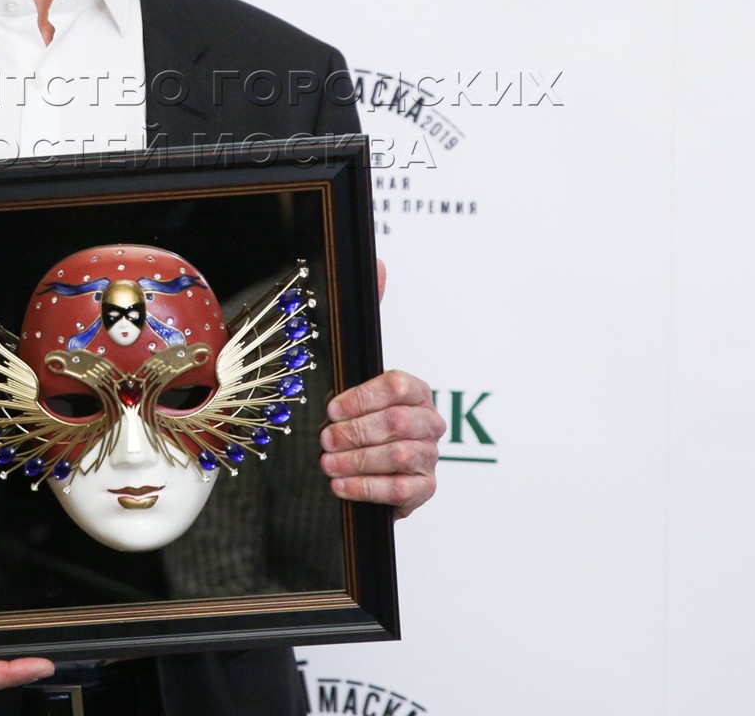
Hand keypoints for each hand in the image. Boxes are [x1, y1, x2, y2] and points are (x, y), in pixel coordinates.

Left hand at [317, 259, 444, 516]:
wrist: (364, 463)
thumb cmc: (359, 413)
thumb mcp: (356, 365)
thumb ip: (370, 314)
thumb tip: (378, 262)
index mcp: (415, 390)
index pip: (398, 387)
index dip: (362, 398)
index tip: (331, 407)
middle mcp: (429, 422)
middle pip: (398, 424)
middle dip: (355, 433)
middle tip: (325, 439)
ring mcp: (429, 457)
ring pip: (400, 457)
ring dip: (357, 461)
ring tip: (327, 463)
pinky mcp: (423, 490)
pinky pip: (403, 491)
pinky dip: (367, 488)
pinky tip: (341, 486)